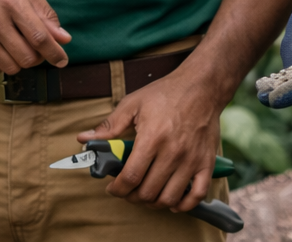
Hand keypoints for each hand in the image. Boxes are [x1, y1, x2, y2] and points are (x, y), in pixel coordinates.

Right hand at [0, 0, 71, 72]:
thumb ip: (44, 13)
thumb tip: (63, 38)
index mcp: (12, 2)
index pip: (39, 38)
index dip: (55, 53)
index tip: (62, 60)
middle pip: (26, 57)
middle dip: (38, 57)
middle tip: (36, 47)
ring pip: (11, 67)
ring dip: (20, 61)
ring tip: (18, 46)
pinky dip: (3, 63)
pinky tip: (2, 48)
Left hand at [77, 68, 223, 212]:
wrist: (201, 87)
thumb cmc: (165, 93)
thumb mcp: (132, 104)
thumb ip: (109, 126)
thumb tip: (84, 139)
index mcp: (152, 138)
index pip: (131, 177)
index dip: (117, 189)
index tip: (112, 188)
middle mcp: (173, 152)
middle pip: (148, 192)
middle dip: (132, 197)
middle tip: (127, 190)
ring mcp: (191, 160)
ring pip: (170, 198)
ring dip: (154, 202)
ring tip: (146, 193)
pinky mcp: (206, 163)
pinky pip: (197, 195)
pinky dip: (183, 205)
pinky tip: (173, 200)